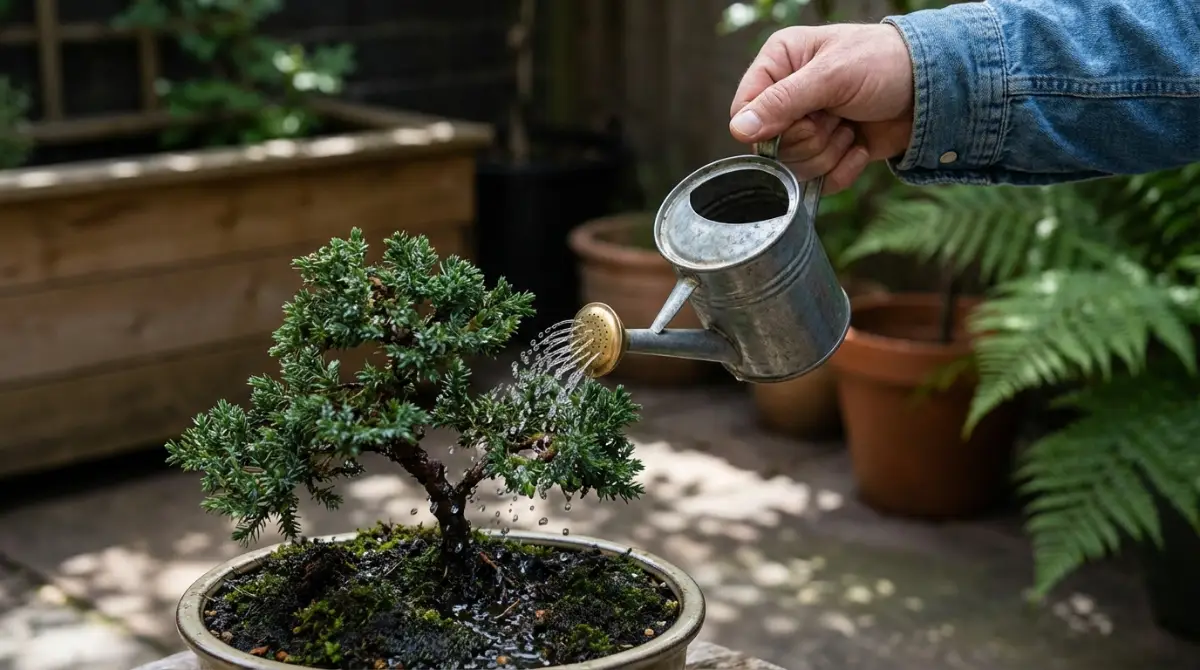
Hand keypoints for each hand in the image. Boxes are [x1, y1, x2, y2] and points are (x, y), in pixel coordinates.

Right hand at [729, 24, 915, 193]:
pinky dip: (844, 169)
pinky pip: (820, 182)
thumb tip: (739, 129)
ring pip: (795, 167)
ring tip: (851, 125)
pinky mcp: (829, 154)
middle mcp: (787, 97)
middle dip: (811, 137)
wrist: (935, 89)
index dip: (767, 126)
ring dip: (829, 152)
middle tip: (838, 115)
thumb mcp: (832, 76)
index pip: (744, 110)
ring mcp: (808, 128)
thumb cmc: (885, 63)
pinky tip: (860, 145)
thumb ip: (782, 102)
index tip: (803, 117)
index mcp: (779, 64)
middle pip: (770, 146)